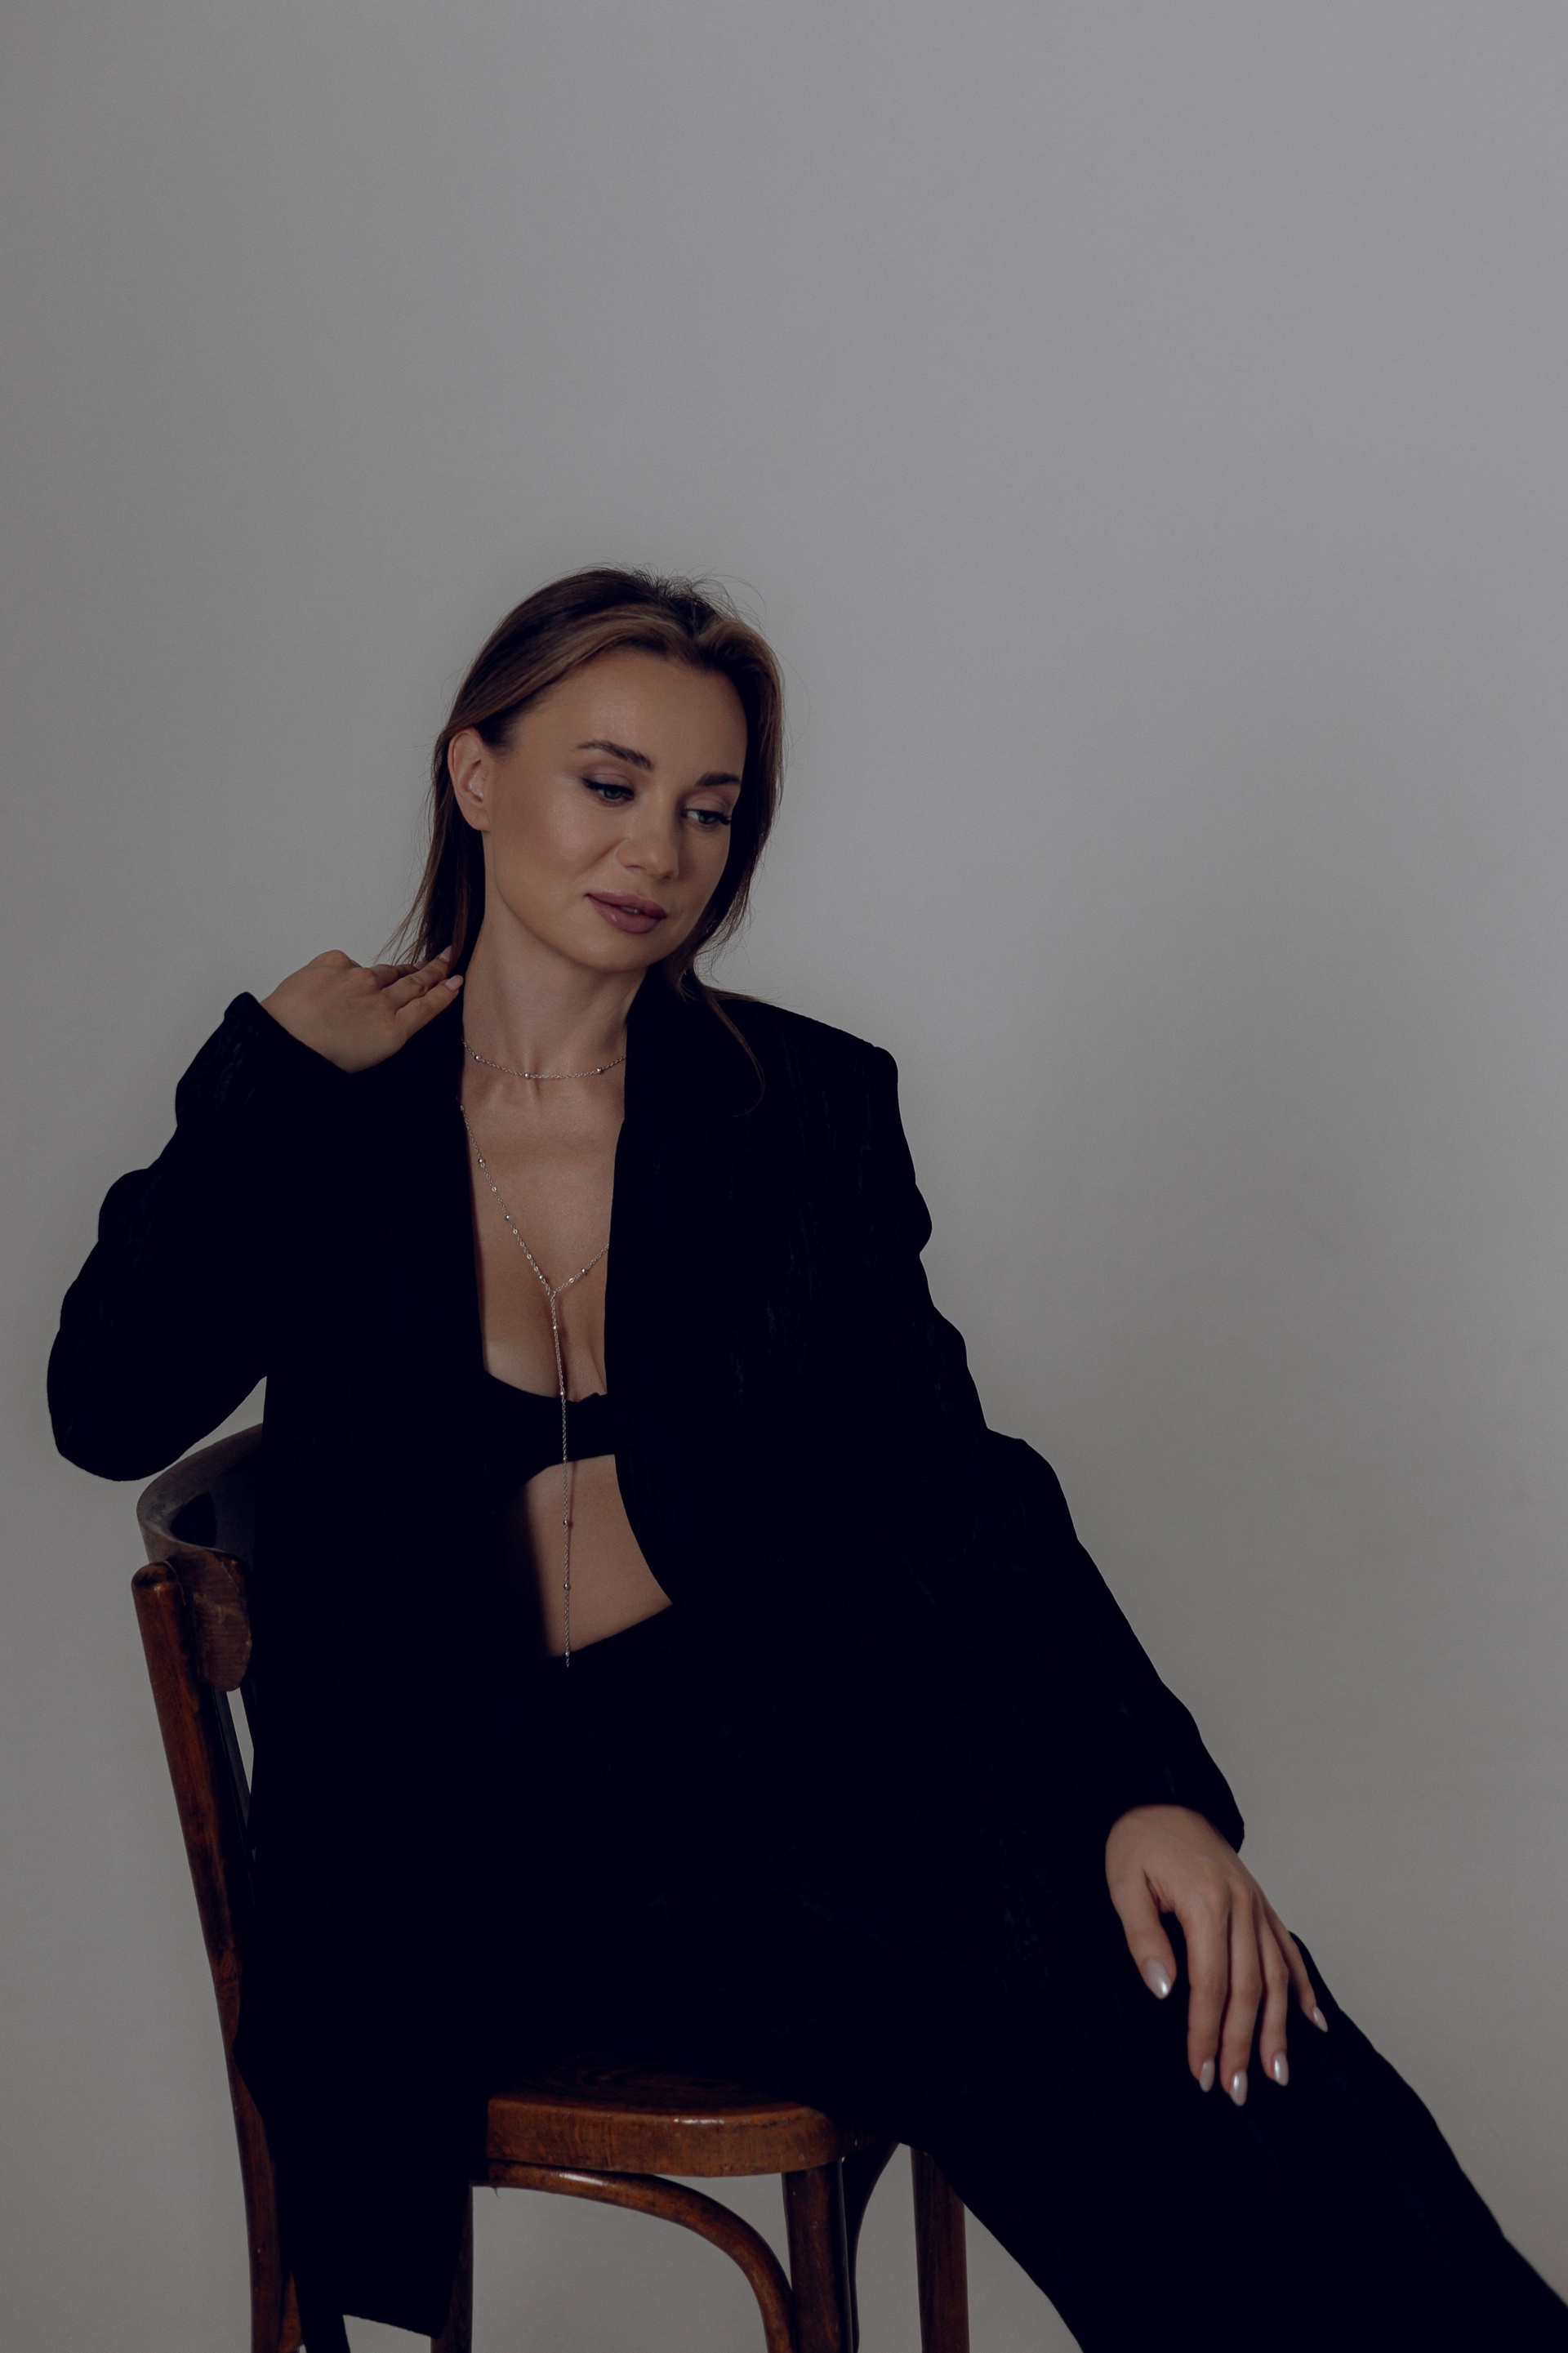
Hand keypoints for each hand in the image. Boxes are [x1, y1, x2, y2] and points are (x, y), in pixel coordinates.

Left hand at [260, 948, 462, 1072]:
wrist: (281, 1041)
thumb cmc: (318, 1060)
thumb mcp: (365, 1060)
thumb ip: (383, 1034)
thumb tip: (388, 1016)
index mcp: (392, 1032)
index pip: (427, 1007)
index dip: (444, 992)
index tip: (456, 980)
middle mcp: (381, 1001)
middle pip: (415, 982)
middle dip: (434, 969)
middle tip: (446, 956)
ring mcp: (359, 979)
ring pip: (385, 971)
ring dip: (397, 970)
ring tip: (406, 967)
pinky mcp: (334, 962)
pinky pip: (348, 964)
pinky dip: (347, 972)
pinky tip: (339, 982)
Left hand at [1104, 1803, 1326, 2104]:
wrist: (1161, 1796)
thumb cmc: (1138, 1841)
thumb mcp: (1124, 1884)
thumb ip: (1143, 1936)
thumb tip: (1164, 1990)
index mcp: (1206, 1903)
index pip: (1210, 1985)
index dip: (1207, 2032)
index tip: (1200, 2072)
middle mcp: (1241, 1906)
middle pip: (1249, 1989)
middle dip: (1242, 2045)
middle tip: (1235, 2090)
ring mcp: (1257, 1904)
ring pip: (1277, 1977)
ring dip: (1277, 2029)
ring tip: (1277, 2074)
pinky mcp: (1261, 1903)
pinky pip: (1289, 1950)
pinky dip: (1304, 1988)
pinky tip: (1314, 2023)